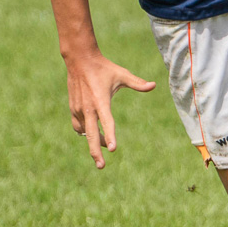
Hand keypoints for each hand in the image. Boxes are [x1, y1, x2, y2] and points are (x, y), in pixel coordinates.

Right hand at [62, 53, 155, 167]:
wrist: (80, 60)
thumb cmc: (104, 69)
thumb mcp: (122, 75)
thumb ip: (137, 83)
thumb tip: (154, 85)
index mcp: (101, 101)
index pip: (107, 122)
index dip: (110, 136)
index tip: (112, 149)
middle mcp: (88, 108)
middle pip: (91, 135)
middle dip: (95, 151)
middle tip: (102, 166)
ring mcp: (78, 109)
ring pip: (84, 132)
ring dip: (93, 141)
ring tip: (102, 148)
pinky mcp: (73, 108)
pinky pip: (77, 126)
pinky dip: (84, 132)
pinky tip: (91, 135)